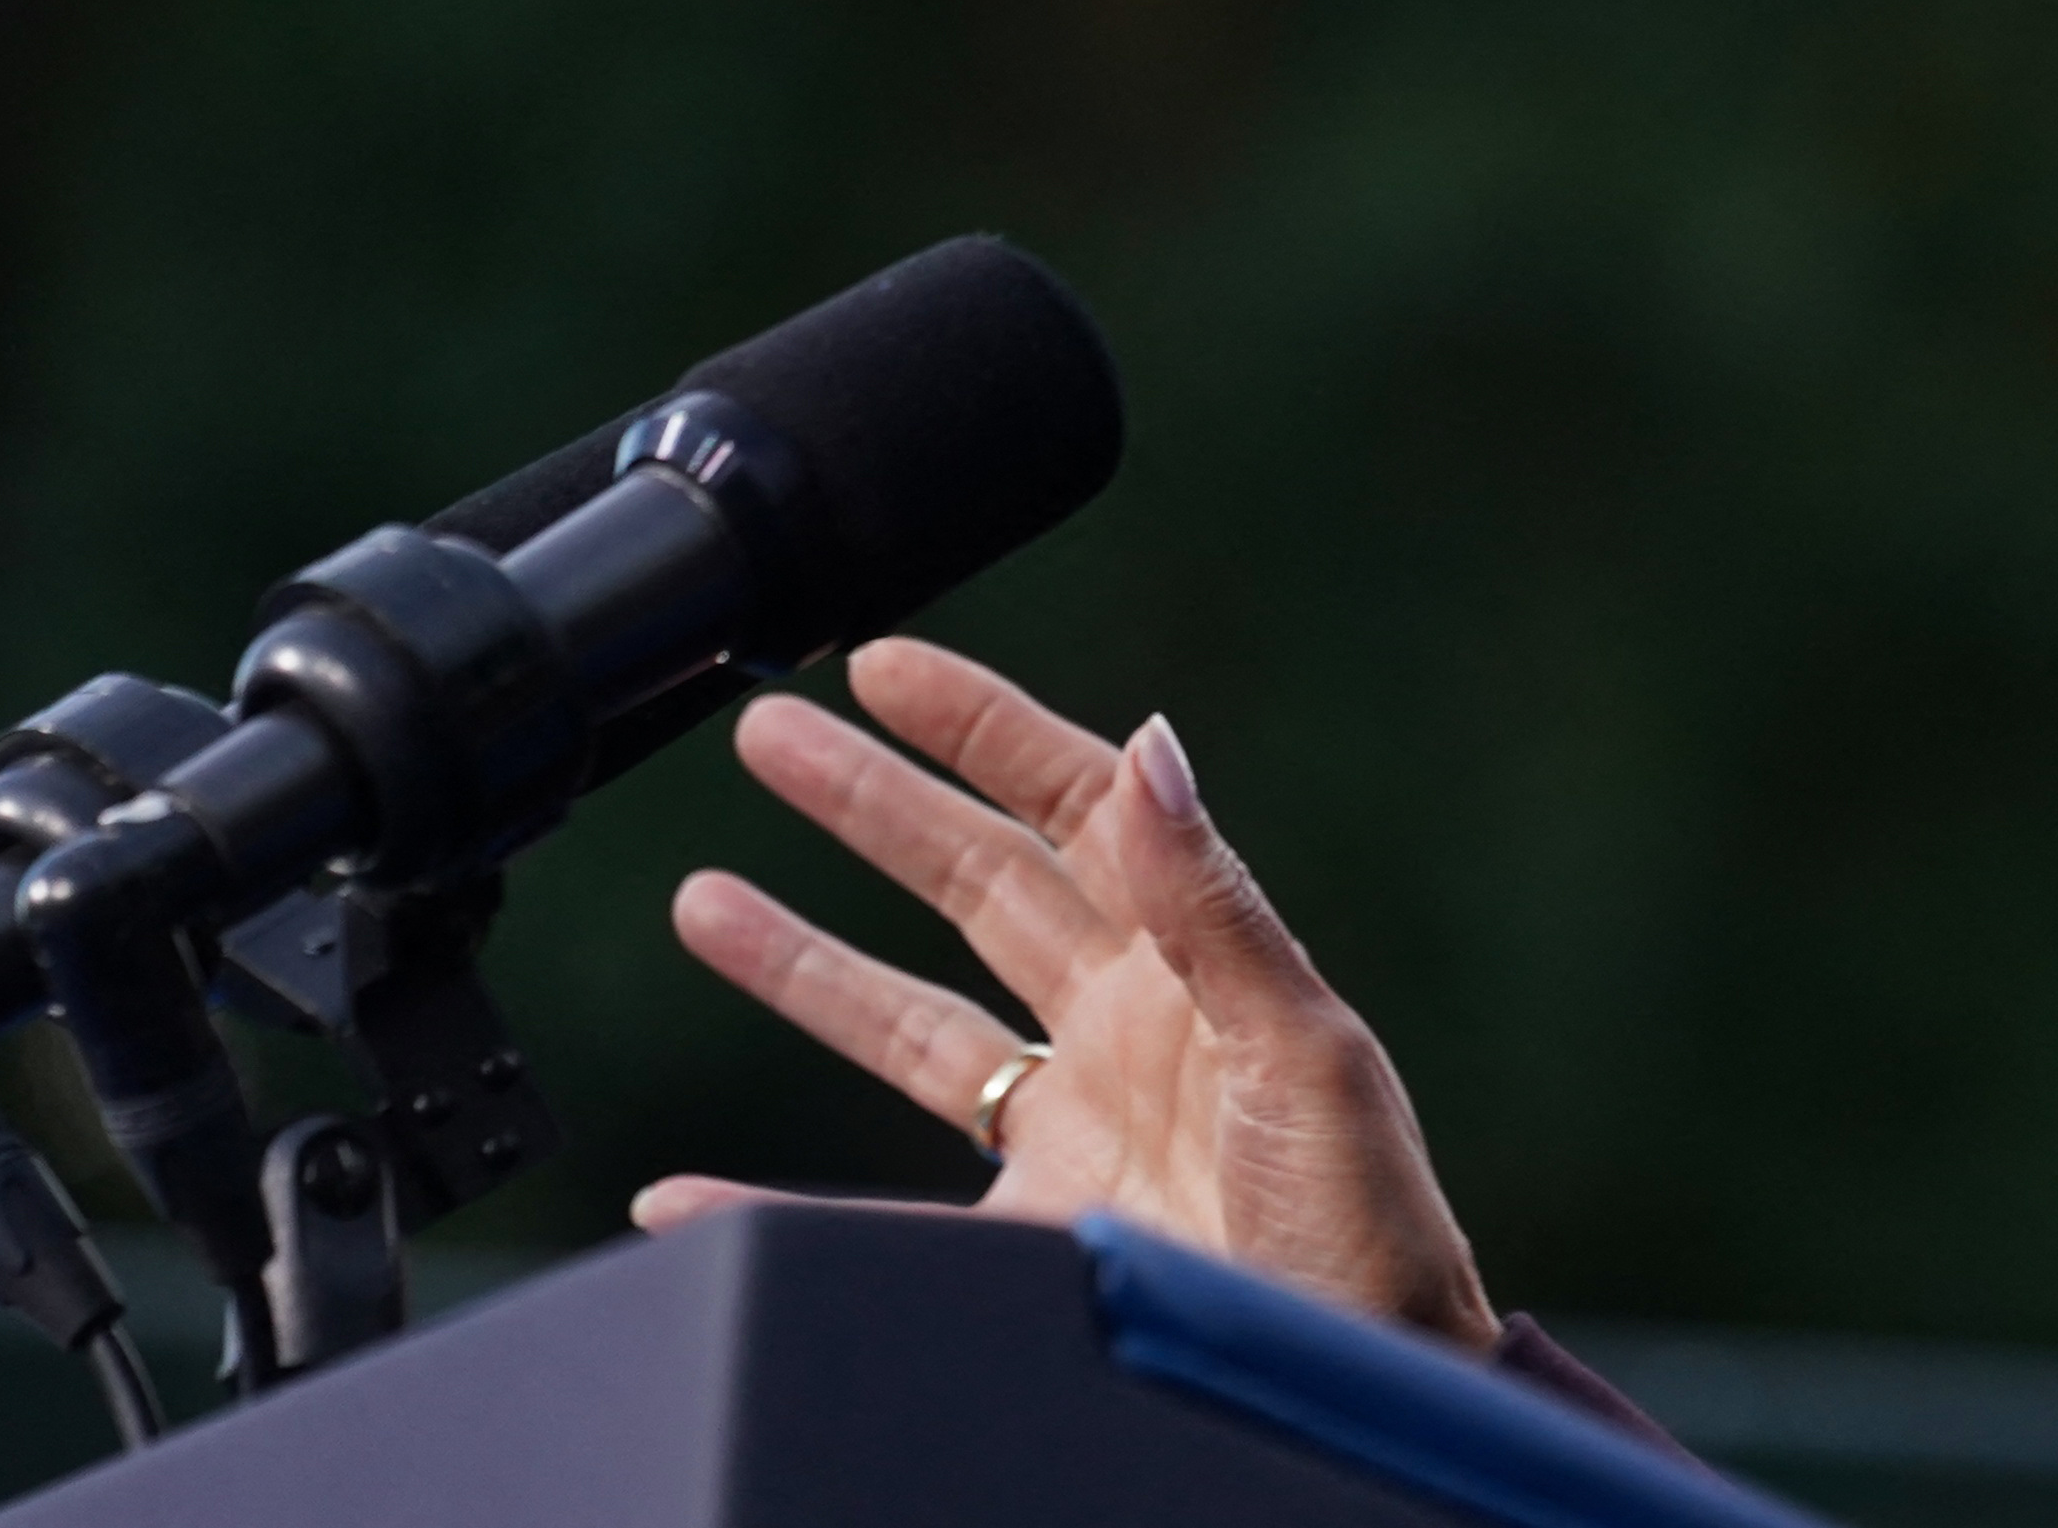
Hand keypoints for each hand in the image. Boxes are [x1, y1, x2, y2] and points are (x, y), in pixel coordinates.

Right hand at [629, 637, 1495, 1350]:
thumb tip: (1152, 747)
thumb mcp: (1301, 1053)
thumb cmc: (1372, 1232)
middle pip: (971, 888)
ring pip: (906, 1026)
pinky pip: (868, 1218)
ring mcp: (1068, 1137)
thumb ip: (1214, 908)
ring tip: (701, 899)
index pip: (1072, 811)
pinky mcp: (1023, 1246)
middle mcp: (1122, 1034)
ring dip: (803, 963)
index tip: (886, 667)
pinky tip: (685, 1197)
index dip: (982, 731)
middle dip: (869, 806)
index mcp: (1192, 968)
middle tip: (765, 734)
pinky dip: (767, 1207)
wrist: (1370, 1391)